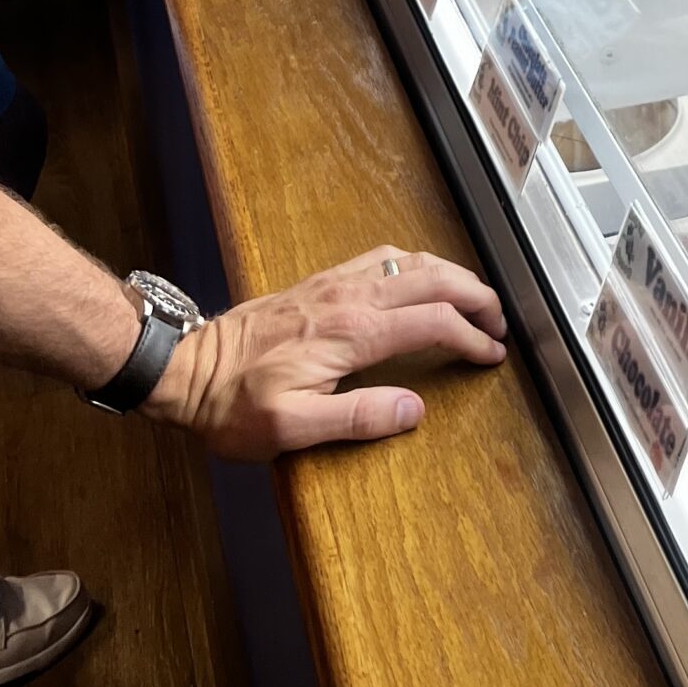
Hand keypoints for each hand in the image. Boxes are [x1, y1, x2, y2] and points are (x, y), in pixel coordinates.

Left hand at [145, 245, 506, 459]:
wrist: (187, 368)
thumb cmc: (233, 403)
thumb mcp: (291, 427)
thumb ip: (356, 418)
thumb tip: (413, 410)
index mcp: (351, 333)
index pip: (432, 324)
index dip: (471, 339)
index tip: (492, 355)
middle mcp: (350, 298)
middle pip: (433, 281)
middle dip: (476, 297)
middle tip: (500, 322)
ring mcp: (336, 284)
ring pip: (412, 262)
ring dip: (452, 275)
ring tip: (475, 298)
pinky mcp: (322, 282)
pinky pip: (384, 258)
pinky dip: (418, 264)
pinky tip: (422, 276)